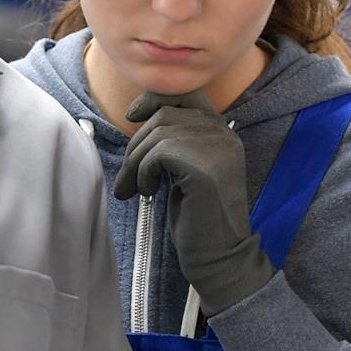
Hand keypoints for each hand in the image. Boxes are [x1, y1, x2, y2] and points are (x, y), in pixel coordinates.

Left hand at [114, 90, 273, 312]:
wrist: (218, 257)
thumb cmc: (196, 216)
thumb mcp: (184, 169)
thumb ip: (173, 140)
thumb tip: (137, 116)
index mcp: (222, 131)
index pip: (186, 94)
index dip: (154, 98)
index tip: (132, 116)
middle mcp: (224, 134)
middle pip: (164, 115)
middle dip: (136, 145)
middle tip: (126, 179)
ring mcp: (218, 148)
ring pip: (157, 133)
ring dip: (135, 163)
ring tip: (134, 189)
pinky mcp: (205, 167)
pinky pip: (158, 153)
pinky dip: (143, 172)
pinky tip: (149, 193)